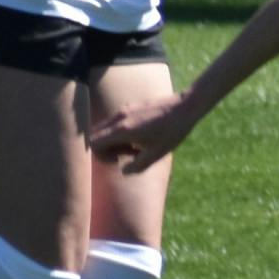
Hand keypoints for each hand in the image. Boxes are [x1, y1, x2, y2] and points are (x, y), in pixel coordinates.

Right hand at [85, 92, 203, 173]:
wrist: (185, 107)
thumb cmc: (172, 132)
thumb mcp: (156, 154)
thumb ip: (136, 166)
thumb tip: (123, 171)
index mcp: (122, 130)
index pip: (93, 143)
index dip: (101, 156)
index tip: (118, 160)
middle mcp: (119, 117)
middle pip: (96, 135)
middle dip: (107, 148)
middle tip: (128, 154)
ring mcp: (124, 109)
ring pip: (106, 128)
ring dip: (115, 141)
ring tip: (136, 147)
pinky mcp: (131, 107)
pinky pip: (116, 122)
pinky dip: (121, 132)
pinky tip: (142, 137)